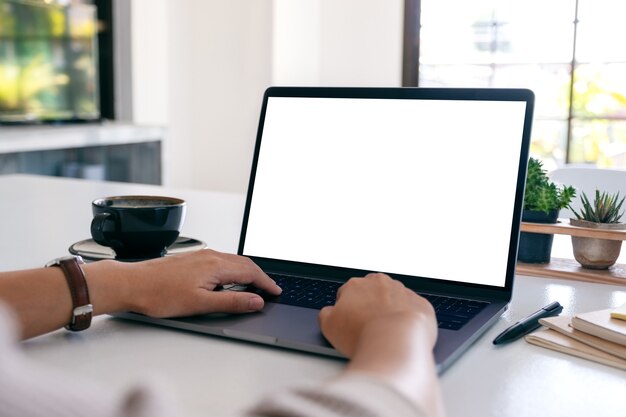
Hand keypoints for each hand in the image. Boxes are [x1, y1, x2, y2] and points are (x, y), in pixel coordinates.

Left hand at [86, 249, 281, 317]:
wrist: (132, 284)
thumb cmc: (159, 294)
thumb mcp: (201, 304)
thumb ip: (231, 302)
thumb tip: (255, 301)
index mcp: (216, 266)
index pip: (251, 272)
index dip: (266, 283)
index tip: (276, 291)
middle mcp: (210, 256)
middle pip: (244, 263)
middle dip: (260, 275)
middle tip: (270, 288)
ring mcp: (201, 255)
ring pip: (232, 261)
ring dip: (247, 271)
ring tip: (254, 284)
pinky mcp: (192, 259)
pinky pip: (221, 260)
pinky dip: (233, 269)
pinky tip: (228, 278)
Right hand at [318, 274, 443, 416]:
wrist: (395, 342)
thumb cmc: (362, 335)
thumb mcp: (328, 326)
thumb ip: (326, 314)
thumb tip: (329, 312)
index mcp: (356, 285)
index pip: (348, 294)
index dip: (347, 312)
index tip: (351, 325)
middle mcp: (380, 283)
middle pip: (372, 294)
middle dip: (370, 308)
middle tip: (367, 330)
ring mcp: (403, 292)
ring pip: (394, 301)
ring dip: (390, 313)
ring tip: (386, 335)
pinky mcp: (421, 304)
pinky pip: (413, 311)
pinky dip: (409, 321)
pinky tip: (403, 335)